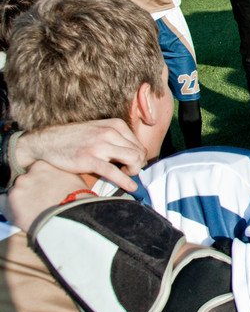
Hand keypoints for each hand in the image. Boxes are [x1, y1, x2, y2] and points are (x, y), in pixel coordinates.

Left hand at [2, 161, 87, 230]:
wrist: (72, 216)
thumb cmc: (77, 199)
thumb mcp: (72, 178)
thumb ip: (58, 174)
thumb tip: (57, 177)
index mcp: (42, 165)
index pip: (34, 170)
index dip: (39, 180)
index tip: (44, 188)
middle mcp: (27, 174)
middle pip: (24, 181)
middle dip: (30, 189)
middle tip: (39, 200)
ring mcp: (18, 188)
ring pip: (15, 192)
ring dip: (21, 199)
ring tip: (33, 209)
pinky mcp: (9, 202)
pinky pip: (1, 202)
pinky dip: (8, 206)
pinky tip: (18, 212)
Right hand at [14, 119, 145, 191]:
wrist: (47, 142)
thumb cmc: (76, 139)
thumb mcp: (100, 130)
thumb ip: (117, 139)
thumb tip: (136, 155)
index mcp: (115, 125)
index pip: (139, 144)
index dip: (138, 158)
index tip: (131, 165)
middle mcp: (110, 133)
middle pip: (139, 153)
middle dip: (137, 165)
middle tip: (128, 171)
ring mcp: (100, 145)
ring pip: (132, 159)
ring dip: (133, 171)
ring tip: (124, 175)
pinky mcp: (89, 159)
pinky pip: (114, 172)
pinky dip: (125, 181)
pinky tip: (131, 187)